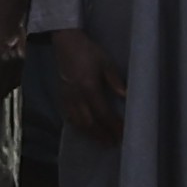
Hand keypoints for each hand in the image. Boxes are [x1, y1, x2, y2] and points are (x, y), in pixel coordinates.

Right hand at [54, 34, 124, 152]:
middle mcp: (77, 97)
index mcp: (89, 88)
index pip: (103, 113)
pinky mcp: (61, 97)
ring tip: (101, 141)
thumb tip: (125, 95)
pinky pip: (69, 117)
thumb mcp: (106, 62)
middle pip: (90, 122)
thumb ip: (114, 80)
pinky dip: (78, 127)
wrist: (66, 43)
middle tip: (112, 144)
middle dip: (101, 135)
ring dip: (90, 134)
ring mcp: (67, 98)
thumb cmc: (88, 51)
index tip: (121, 134)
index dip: (112, 125)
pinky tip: (84, 131)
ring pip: (78, 123)